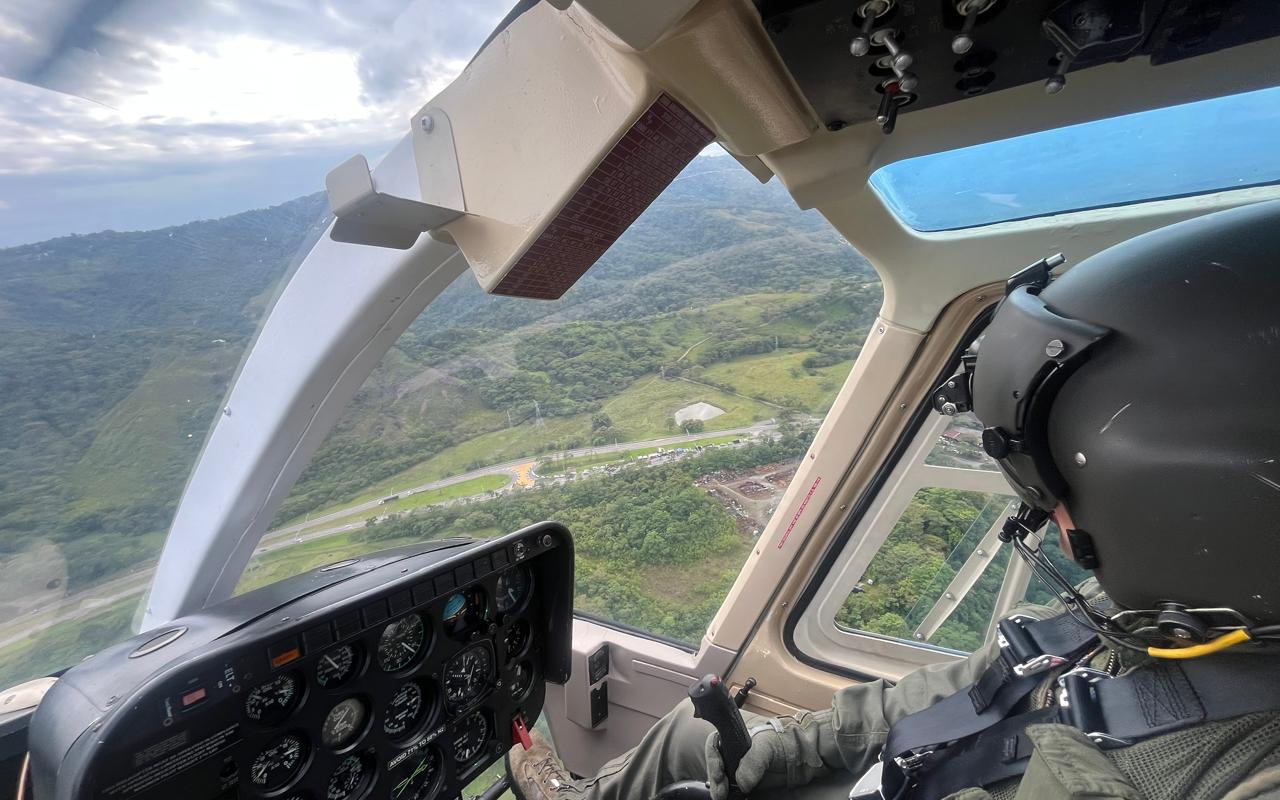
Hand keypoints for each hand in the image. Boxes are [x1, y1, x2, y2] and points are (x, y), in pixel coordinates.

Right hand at [704, 712, 833, 799]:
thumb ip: (753, 762)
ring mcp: (744, 768)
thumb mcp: (767, 746)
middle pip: (717, 765)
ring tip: (722, 798)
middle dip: (716, 780)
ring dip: (721, 789)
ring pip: (724, 779)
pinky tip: (731, 798)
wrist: (808, 755)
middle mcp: (737, 753)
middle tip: (720, 794)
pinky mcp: (752, 783)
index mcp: (737, 738)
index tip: (719, 775)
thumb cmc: (788, 741)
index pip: (715, 746)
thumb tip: (741, 782)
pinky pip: (736, 790)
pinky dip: (732, 795)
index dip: (713, 760)